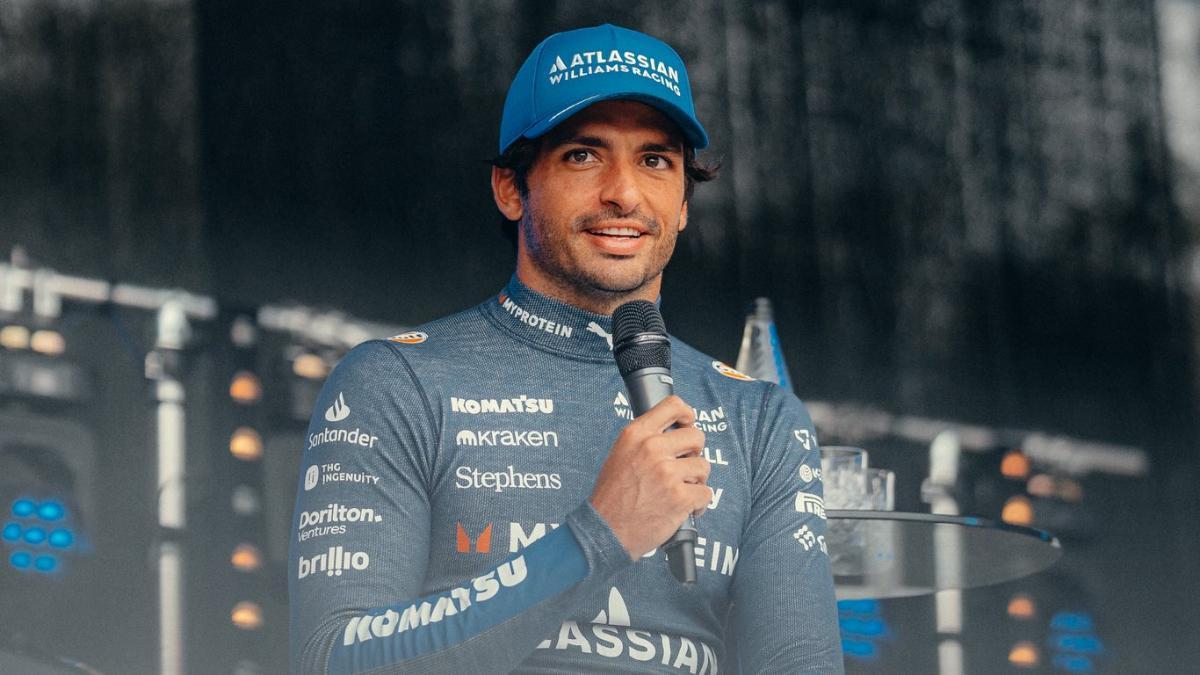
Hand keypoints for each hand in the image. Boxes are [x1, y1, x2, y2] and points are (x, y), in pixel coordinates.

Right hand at [589, 395, 709, 559]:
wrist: (606, 530)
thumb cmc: (612, 496)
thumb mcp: (620, 454)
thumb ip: (645, 440)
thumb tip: (673, 433)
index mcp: (637, 435)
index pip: (672, 406)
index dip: (687, 414)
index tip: (688, 423)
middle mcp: (652, 449)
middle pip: (696, 436)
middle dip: (694, 453)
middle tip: (684, 466)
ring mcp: (667, 473)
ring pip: (703, 466)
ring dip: (696, 480)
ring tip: (681, 490)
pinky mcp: (680, 497)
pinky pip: (705, 493)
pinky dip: (699, 503)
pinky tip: (685, 508)